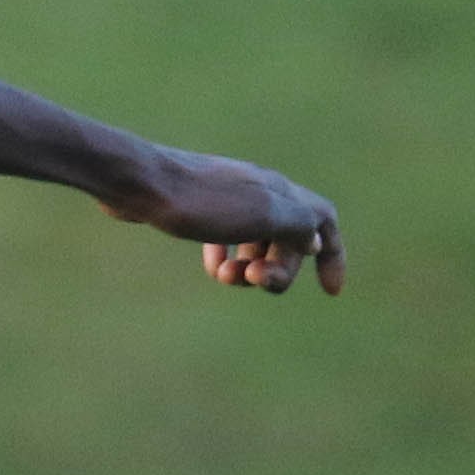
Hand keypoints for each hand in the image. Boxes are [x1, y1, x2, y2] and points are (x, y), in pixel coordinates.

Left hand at [103, 146, 345, 296]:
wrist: (139, 182)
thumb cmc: (201, 200)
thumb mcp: (261, 214)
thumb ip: (297, 225)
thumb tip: (316, 242)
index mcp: (279, 191)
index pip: (323, 219)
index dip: (334, 256)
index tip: (329, 292)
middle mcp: (259, 190)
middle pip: (289, 240)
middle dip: (279, 270)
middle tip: (254, 282)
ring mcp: (228, 198)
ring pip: (256, 243)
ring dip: (249, 269)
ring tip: (225, 277)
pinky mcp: (199, 207)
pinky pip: (226, 239)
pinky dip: (225, 258)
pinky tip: (213, 267)